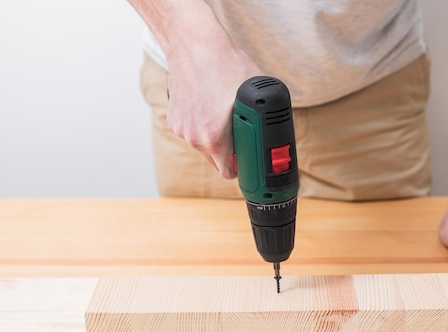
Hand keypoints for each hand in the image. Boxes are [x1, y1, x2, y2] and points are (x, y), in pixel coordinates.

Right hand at [166, 46, 260, 178]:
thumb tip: (273, 131)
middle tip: (241, 133)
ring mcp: (182, 129)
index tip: (249, 159)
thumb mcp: (254, 94)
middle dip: (230, 151)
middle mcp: (194, 138)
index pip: (229, 172)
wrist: (193, 44)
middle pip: (216, 161)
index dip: (242, 166)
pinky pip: (193, 131)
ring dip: (215, 136)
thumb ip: (261, 120)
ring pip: (204, 145)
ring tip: (223, 113)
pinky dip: (201, 124)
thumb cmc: (225, 65)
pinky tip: (209, 105)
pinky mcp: (174, 119)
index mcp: (213, 137)